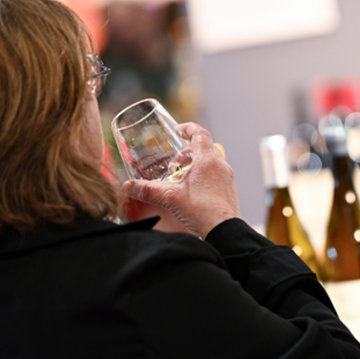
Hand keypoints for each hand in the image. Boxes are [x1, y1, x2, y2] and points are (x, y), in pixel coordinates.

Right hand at [123, 123, 240, 237]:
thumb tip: (130, 186)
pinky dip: (206, 173)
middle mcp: (220, 166)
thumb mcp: (170, 198)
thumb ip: (148, 191)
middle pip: (207, 147)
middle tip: (178, 157)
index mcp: (207, 161)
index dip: (189, 128)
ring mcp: (227, 177)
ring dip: (199, 161)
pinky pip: (218, 174)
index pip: (200, 134)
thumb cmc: (202, 212)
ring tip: (185, 172)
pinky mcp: (229, 189)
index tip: (179, 129)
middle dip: (191, 148)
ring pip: (213, 161)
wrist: (223, 230)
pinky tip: (195, 188)